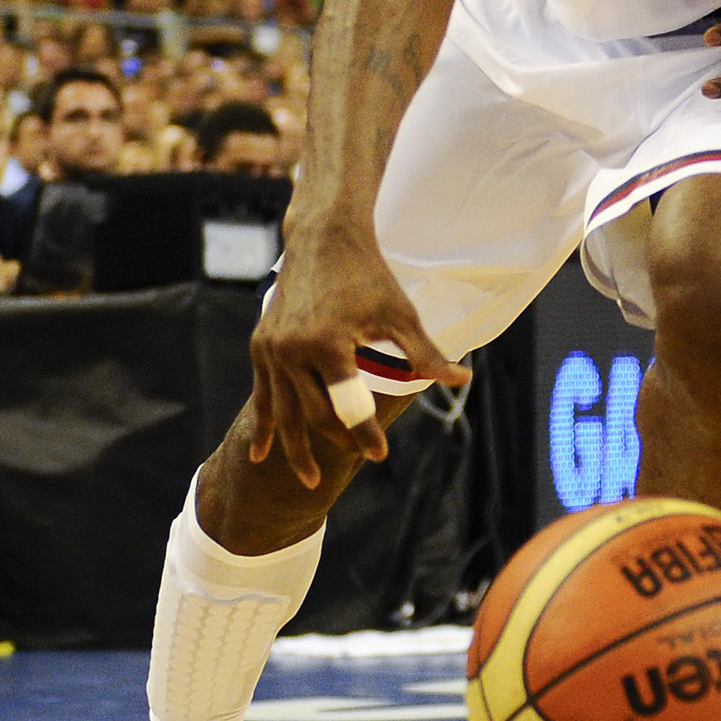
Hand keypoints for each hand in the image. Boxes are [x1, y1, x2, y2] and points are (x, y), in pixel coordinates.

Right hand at [246, 223, 465, 479]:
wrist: (322, 239)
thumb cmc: (368, 276)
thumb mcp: (400, 314)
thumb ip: (425, 354)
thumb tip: (461, 381)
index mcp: (327, 342)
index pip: (347, 404)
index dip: (365, 432)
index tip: (381, 454)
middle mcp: (292, 349)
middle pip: (315, 413)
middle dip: (339, 440)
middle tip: (362, 458)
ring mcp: (272, 350)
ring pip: (284, 412)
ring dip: (297, 449)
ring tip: (311, 481)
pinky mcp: (261, 346)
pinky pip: (262, 396)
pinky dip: (264, 427)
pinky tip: (259, 457)